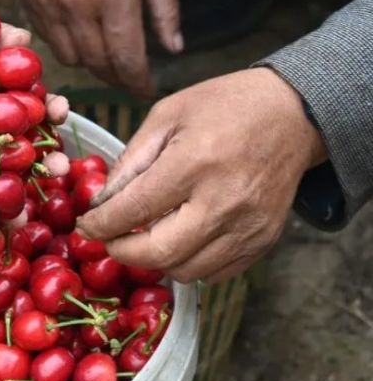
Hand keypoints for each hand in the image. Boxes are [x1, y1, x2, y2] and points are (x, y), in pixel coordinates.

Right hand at [18, 0, 181, 97]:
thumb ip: (165, 10)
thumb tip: (174, 50)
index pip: (126, 60)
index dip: (138, 83)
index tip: (146, 92)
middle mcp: (76, 5)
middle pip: (97, 65)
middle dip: (116, 77)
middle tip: (128, 77)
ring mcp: (47, 2)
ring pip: (69, 57)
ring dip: (90, 62)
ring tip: (104, 52)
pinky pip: (46, 37)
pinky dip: (65, 42)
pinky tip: (80, 29)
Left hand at [74, 68, 326, 282]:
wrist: (294, 114)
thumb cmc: (224, 107)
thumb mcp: (167, 116)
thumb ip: (131, 161)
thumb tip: (102, 201)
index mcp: (194, 162)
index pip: (134, 210)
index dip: (101, 225)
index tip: (86, 226)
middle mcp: (223, 200)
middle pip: (159, 252)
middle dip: (121, 251)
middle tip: (109, 238)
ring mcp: (247, 226)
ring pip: (185, 270)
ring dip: (154, 261)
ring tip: (143, 238)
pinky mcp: (262, 240)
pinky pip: (214, 273)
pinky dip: (187, 265)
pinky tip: (178, 241)